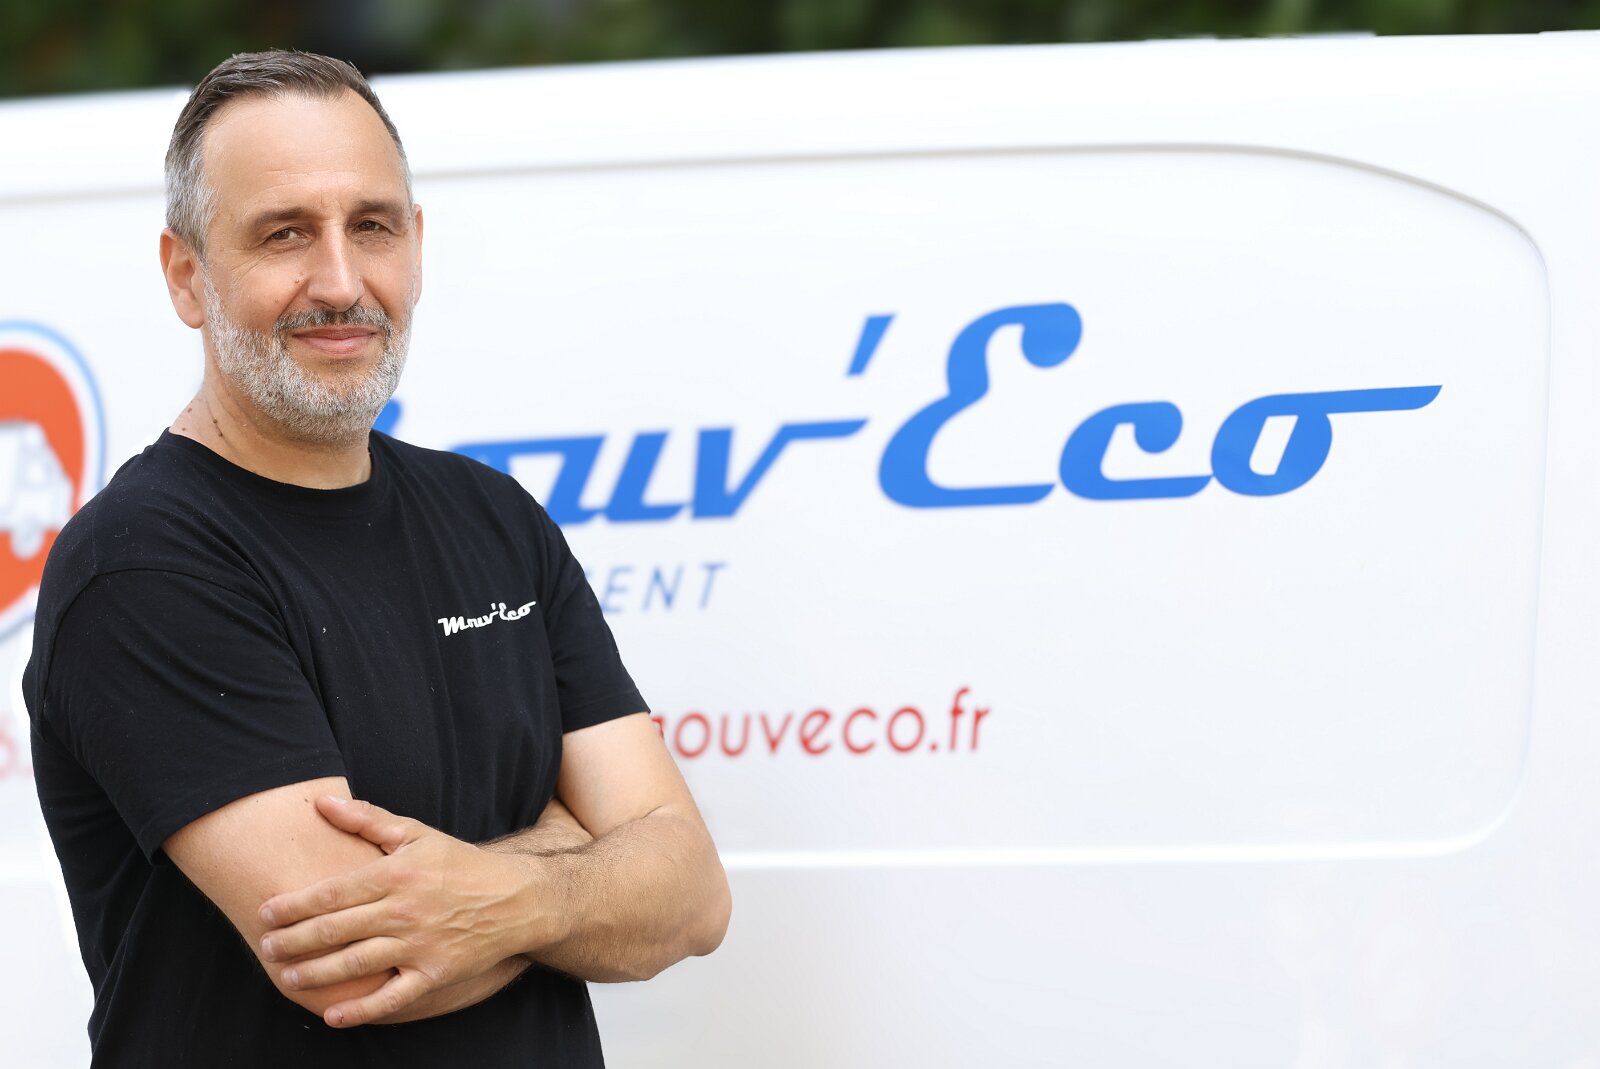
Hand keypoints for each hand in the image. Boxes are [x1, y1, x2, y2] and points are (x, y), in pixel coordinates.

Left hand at [257, 796, 553, 1027]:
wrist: (517, 898)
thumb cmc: (461, 863)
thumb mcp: (418, 834)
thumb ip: (367, 819)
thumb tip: (321, 803)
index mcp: (398, 874)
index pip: (334, 891)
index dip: (295, 904)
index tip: (265, 913)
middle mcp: (406, 910)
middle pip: (337, 929)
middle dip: (295, 940)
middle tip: (266, 948)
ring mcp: (420, 944)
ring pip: (357, 963)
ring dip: (317, 972)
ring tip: (288, 976)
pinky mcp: (435, 974)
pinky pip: (392, 997)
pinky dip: (362, 1009)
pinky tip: (334, 1014)